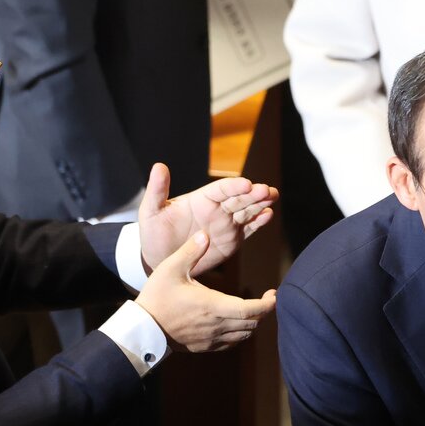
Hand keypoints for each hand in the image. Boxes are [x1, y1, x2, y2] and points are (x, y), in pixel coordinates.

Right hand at [135, 230, 276, 351]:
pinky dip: (240, 333)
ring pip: (244, 334)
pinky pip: (232, 342)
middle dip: (264, 311)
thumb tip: (206, 234)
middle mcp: (216, 325)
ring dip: (253, 322)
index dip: (268, 304)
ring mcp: (212, 338)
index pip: (251, 310)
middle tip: (267, 298)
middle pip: (253, 323)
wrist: (141, 329)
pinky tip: (236, 322)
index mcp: (213, 306)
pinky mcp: (205, 347)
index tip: (273, 294)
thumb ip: (191, 251)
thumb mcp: (170, 268)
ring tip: (253, 307)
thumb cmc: (156, 297)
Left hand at [138, 163, 277, 276]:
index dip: (234, 186)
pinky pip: (247, 230)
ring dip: (260, 204)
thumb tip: (159, 166)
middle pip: (239, 198)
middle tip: (267, 190)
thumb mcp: (151, 211)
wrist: (161, 259)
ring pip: (247, 211)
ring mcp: (226, 224)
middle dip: (253, 194)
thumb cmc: (154, 233)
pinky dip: (258, 223)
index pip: (221, 189)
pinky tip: (267, 216)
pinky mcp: (232, 240)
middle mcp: (217, 208)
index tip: (247, 184)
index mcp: (201, 199)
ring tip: (273, 196)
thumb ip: (157, 190)